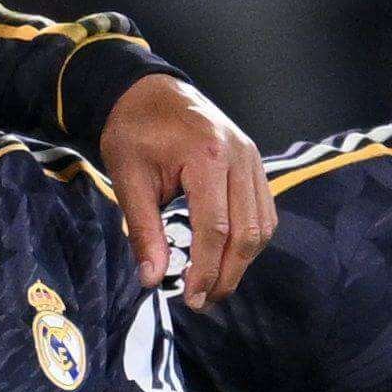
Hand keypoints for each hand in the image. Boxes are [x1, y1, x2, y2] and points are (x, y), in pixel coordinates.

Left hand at [95, 74, 272, 299]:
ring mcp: (252, 157)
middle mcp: (239, 156)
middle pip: (247, 232)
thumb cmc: (134, 131)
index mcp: (207, 156)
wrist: (149, 91)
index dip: (206, 270)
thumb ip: (143, 230)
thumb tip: (152, 279)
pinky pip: (263, 210)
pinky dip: (249, 239)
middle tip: (202, 300)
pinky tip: (226, 256)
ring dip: (242, 261)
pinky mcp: (254, 162)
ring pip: (262, 225)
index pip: (215, 229)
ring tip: (214, 284)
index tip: (190, 299)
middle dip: (227, 274)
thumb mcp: (128, 179)